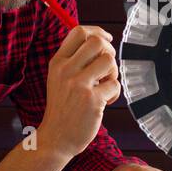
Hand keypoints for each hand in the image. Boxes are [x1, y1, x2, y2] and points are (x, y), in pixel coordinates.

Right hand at [38, 25, 119, 158]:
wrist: (55, 138)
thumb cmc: (62, 108)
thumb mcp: (59, 79)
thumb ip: (74, 61)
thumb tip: (101, 42)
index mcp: (58, 63)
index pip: (79, 32)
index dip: (97, 32)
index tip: (106, 39)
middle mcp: (66, 71)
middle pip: (97, 42)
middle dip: (108, 52)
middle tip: (106, 68)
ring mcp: (79, 85)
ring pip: (109, 61)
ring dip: (113, 72)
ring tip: (105, 85)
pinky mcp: (92, 100)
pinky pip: (115, 85)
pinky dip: (115, 93)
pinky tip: (105, 101)